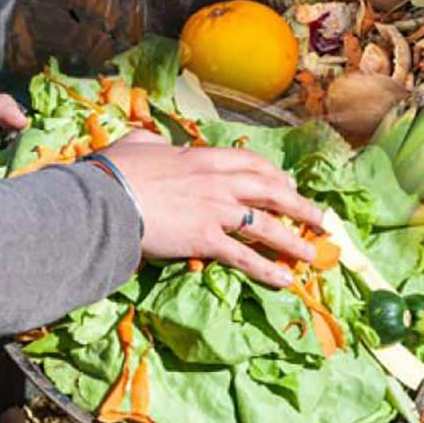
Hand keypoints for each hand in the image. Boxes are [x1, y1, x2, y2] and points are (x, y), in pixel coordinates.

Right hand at [99, 131, 322, 287]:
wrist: (104, 199)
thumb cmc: (113, 171)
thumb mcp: (137, 146)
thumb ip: (151, 143)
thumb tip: (152, 142)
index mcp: (203, 158)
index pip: (250, 163)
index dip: (273, 175)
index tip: (288, 184)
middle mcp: (218, 182)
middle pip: (270, 192)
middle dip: (299, 206)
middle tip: (319, 219)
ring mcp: (215, 211)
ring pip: (266, 225)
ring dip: (293, 241)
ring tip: (312, 255)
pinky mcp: (206, 239)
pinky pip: (244, 256)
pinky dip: (267, 269)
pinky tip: (285, 280)